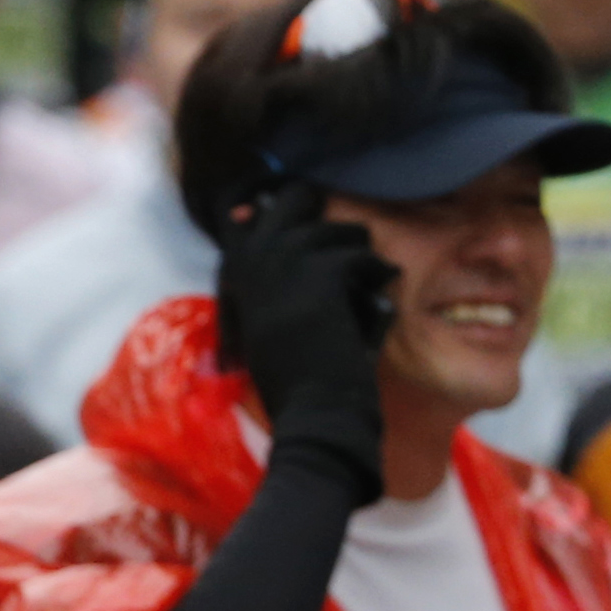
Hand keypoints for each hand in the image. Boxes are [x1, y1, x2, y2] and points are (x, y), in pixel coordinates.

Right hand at [217, 182, 395, 503]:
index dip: (275, 207)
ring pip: (340, 229)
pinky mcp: (318, 274)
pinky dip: (378, 277)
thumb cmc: (296, 379)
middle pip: (293, 196)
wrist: (314, 413)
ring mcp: (283, 263)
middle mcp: (251, 260)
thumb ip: (271, 275)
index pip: (245, 212)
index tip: (301, 227)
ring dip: (360, 255)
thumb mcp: (269, 320)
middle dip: (323, 213)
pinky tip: (378, 300)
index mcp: (233, 275)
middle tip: (344, 244)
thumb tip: (270, 223)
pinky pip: (363, 258)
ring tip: (366, 285)